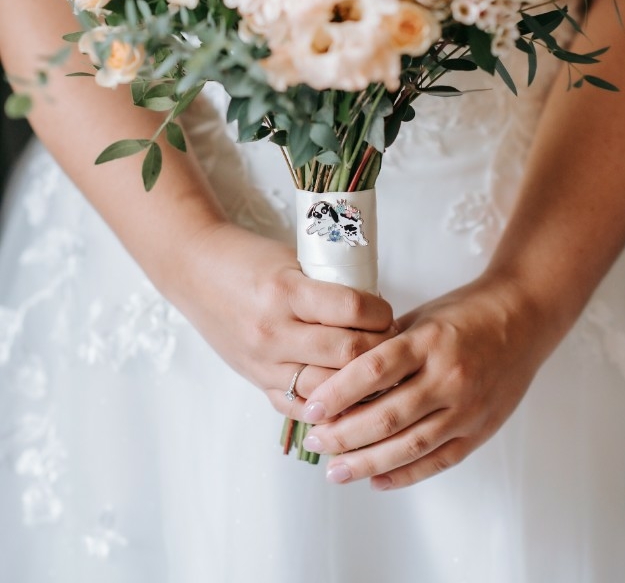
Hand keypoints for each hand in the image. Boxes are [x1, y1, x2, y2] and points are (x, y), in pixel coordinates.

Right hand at [168, 220, 395, 416]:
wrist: (194, 269)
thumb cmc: (248, 258)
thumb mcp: (292, 260)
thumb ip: (328, 287)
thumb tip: (375, 312)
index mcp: (286, 291)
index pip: (352, 309)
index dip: (381, 313)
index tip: (388, 312)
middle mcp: (274, 330)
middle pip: (346, 353)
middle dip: (378, 350)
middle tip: (391, 344)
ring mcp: (263, 361)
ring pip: (327, 388)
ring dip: (357, 384)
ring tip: (374, 373)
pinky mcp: (256, 380)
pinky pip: (298, 406)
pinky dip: (326, 404)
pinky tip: (345, 399)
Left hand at [299, 273, 551, 487]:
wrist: (525, 318)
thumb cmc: (467, 312)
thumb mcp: (422, 317)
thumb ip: (387, 346)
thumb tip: (340, 376)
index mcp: (430, 341)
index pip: (374, 370)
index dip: (338, 392)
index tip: (311, 408)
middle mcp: (449, 377)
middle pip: (387, 415)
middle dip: (344, 435)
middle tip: (315, 441)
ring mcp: (467, 408)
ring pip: (410, 446)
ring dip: (367, 463)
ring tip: (336, 471)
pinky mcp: (480, 430)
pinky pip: (439, 460)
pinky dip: (405, 474)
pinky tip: (377, 480)